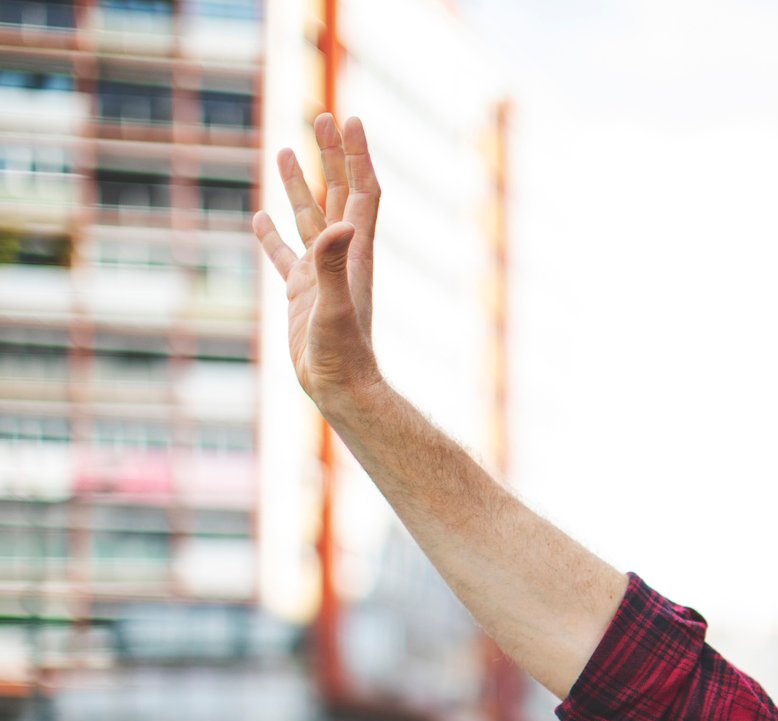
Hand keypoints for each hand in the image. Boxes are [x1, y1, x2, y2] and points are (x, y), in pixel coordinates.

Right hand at [252, 112, 383, 411]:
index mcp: (355, 253)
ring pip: (308, 217)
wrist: (339, 388)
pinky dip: (272, 234)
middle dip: (332, 155)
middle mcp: (341, 257)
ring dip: (300, 184)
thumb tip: (340, 225)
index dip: (356, 156)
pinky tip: (260, 216)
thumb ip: (333, 265)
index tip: (349, 119)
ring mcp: (320, 274)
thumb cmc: (341, 353)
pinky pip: (284, 255)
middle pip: (338, 194)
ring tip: (286, 150)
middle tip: (322, 117)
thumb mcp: (334, 306)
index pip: (360, 192)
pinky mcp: (301, 293)